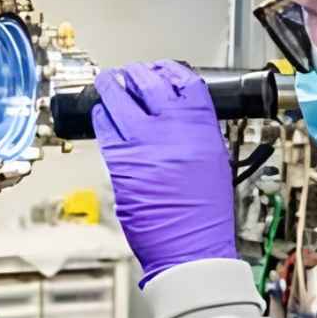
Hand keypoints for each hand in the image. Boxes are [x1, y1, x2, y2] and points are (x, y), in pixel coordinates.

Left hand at [91, 61, 237, 283]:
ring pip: (118, 98)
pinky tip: (103, 114)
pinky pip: (104, 127)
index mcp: (201, 128)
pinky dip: (101, 116)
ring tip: (110, 84)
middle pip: (147, 82)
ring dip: (112, 87)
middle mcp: (172, 130)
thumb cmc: (205, 214)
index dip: (168, 70)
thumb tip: (176, 110)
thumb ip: (195, 130)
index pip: (184, 81)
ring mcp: (143, 144)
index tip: (160, 69)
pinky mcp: (120, 161)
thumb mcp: (215, 160)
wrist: (190, 248)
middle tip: (130, 73)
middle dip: (136, 74)